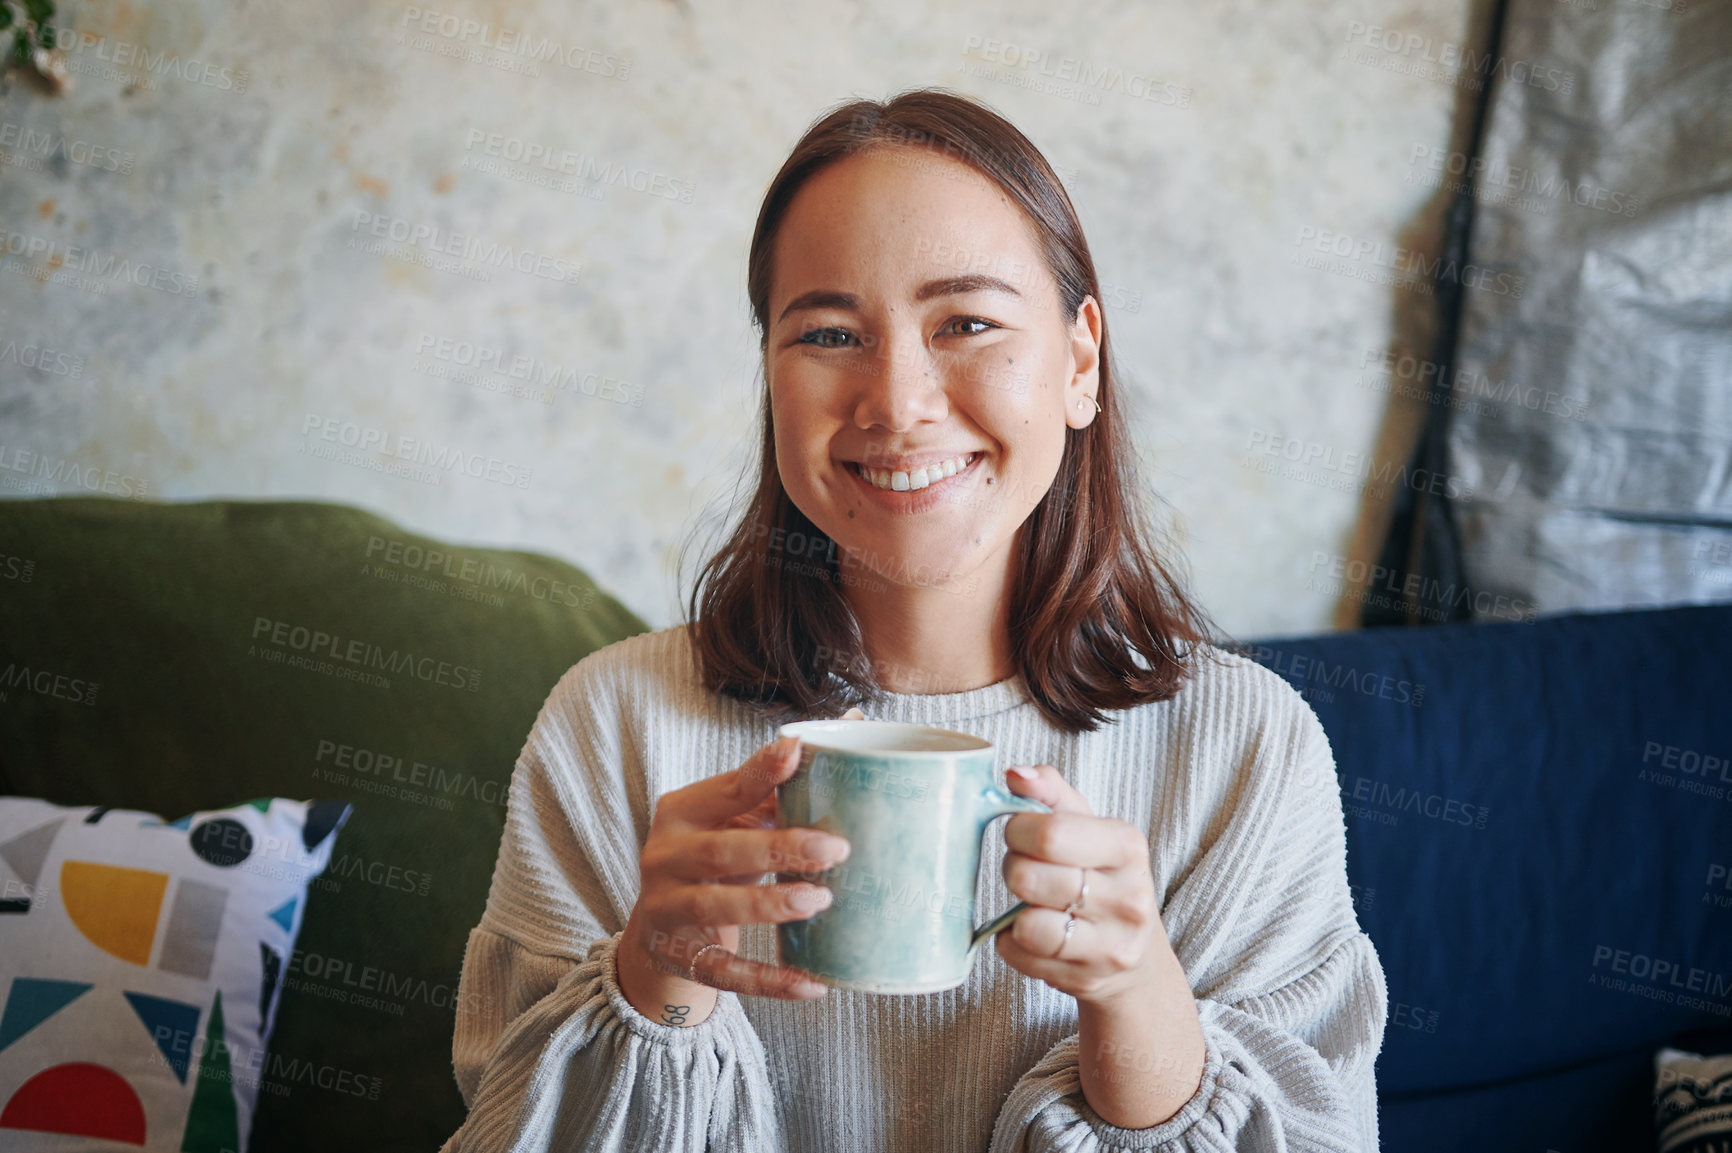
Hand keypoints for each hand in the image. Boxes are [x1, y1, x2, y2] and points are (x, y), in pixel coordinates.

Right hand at [621, 732, 852, 1003]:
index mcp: (682, 810)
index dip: (760, 772)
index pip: (725, 788)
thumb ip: (784, 779)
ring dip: (769, 905)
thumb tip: (853, 720)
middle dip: (779, 848)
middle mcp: (665, 855)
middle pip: (721, 851)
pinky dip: (769, 981)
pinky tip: (812, 983)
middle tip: (836, 846)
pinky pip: (726, 972)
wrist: (661, 924)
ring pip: (715, 907)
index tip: (797, 753)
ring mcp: (667, 908)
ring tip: (820, 899)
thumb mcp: (736, 815)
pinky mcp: (680, 956)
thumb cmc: (716, 853)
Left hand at [994, 764, 1164, 1006]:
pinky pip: (1018, 955)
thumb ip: (1051, 793)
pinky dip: (1011, 942)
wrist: (1134, 955)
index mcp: (1127, 846)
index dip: (1018, 829)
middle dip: (1013, 868)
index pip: (1052, 832)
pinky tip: (1031, 934)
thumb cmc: (1101, 877)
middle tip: (1024, 869)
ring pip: (1026, 924)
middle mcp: (1128, 897)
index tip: (1019, 832)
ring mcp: (1111, 945)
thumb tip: (1015, 773)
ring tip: (1030, 903)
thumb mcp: (1088, 827)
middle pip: (1030, 877)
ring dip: (1013, 910)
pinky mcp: (1086, 980)